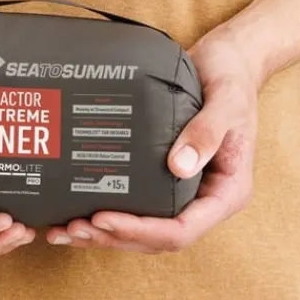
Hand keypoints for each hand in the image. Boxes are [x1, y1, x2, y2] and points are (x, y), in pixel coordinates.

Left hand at [45, 22, 259, 252]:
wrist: (227, 61)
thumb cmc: (231, 80)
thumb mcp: (226, 102)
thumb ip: (207, 132)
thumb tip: (178, 167)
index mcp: (227, 192)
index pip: (183, 229)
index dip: (142, 230)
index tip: (104, 218)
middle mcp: (206, 200)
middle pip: (158, 238)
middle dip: (115, 236)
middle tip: (75, 227)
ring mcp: (186, 192)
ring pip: (145, 230)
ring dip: (107, 234)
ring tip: (67, 229)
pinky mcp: (166, 180)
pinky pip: (139, 207)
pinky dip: (110, 215)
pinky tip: (79, 214)